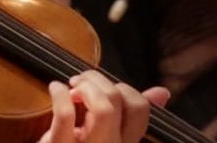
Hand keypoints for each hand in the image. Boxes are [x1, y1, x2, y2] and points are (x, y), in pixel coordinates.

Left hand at [40, 71, 170, 142]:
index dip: (124, 89)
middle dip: (99, 81)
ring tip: (72, 86)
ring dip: (86, 86)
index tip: (104, 89)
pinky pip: (66, 115)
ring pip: (103, 109)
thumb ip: (130, 115)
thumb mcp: (105, 136)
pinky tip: (55, 88)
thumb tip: (161, 92)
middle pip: (119, 103)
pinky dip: (60, 94)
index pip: (140, 109)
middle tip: (81, 81)